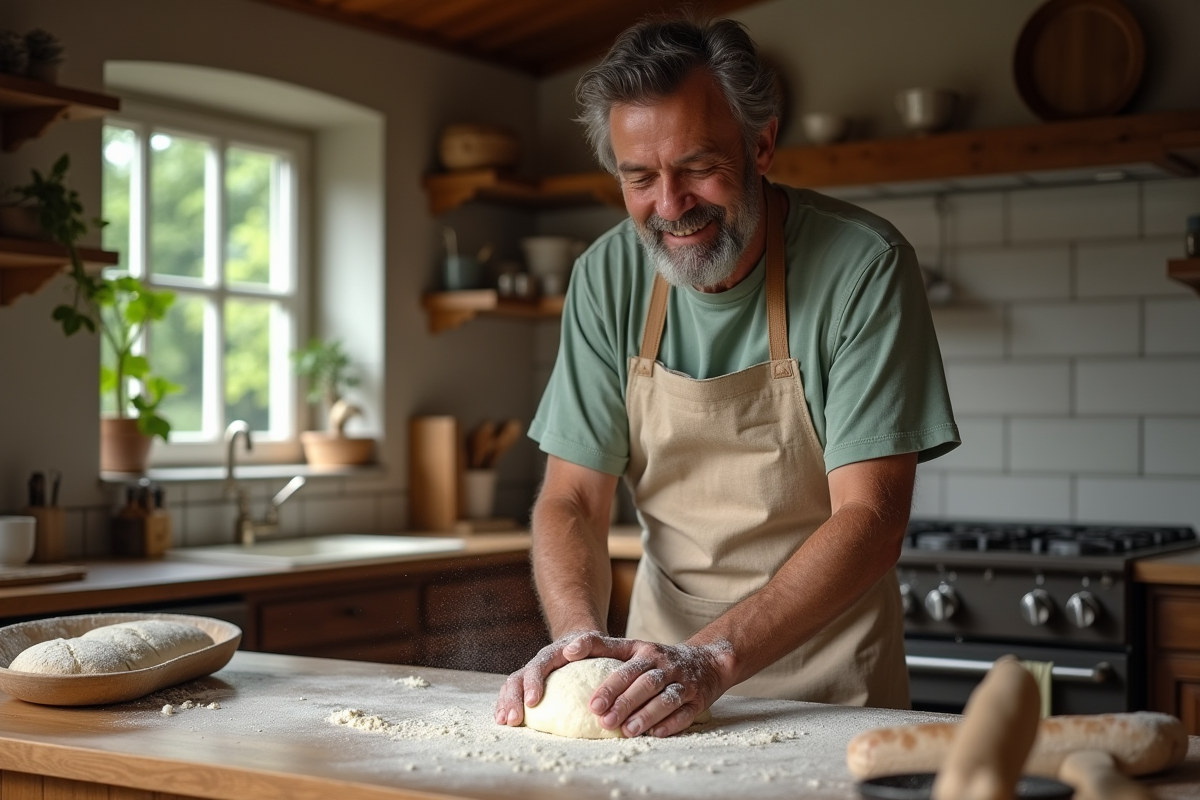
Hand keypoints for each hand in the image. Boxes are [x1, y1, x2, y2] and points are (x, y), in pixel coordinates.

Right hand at [495, 630, 607, 726]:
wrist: (580, 644)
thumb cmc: (591, 647)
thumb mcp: (594, 641)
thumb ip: (586, 643)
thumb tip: (571, 652)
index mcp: (551, 655)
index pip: (538, 667)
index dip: (532, 683)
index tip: (531, 702)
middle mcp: (536, 664)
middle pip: (518, 678)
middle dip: (513, 699)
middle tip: (514, 720)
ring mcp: (530, 675)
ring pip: (511, 686)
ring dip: (505, 704)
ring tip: (504, 722)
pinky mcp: (527, 686)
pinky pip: (512, 694)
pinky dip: (505, 705)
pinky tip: (502, 720)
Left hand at [582, 636, 731, 737]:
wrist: (706, 661)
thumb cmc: (657, 660)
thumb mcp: (633, 648)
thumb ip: (601, 647)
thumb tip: (566, 651)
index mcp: (645, 652)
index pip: (625, 666)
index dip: (608, 683)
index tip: (592, 703)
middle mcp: (664, 665)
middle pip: (644, 682)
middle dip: (624, 701)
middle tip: (603, 719)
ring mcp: (683, 682)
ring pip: (665, 698)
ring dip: (646, 714)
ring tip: (627, 730)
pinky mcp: (697, 700)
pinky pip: (685, 713)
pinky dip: (670, 723)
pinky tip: (656, 733)